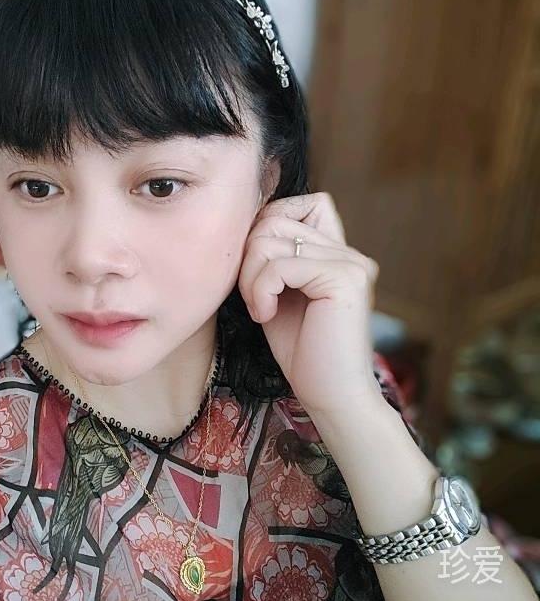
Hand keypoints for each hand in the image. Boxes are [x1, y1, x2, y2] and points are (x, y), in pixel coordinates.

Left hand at [238, 192, 381, 415]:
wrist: (332, 397)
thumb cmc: (302, 352)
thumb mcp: (280, 294)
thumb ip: (274, 258)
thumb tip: (250, 223)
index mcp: (338, 253)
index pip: (304, 203)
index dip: (269, 225)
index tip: (259, 269)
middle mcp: (349, 252)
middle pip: (276, 218)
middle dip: (249, 256)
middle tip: (254, 296)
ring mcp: (350, 263)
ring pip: (270, 238)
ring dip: (250, 276)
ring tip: (260, 309)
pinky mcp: (344, 278)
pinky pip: (279, 265)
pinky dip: (260, 290)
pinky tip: (265, 316)